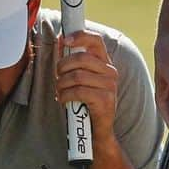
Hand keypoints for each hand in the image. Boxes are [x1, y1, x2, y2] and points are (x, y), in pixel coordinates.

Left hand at [55, 30, 118, 145]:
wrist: (98, 131)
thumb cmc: (86, 102)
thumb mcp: (81, 80)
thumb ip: (72, 61)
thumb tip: (61, 40)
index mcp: (105, 63)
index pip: (96, 41)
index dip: (80, 36)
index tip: (65, 39)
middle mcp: (110, 72)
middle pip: (81, 58)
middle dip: (62, 67)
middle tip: (57, 77)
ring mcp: (109, 86)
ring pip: (76, 76)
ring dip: (61, 84)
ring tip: (59, 91)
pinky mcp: (105, 100)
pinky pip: (78, 91)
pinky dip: (65, 95)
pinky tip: (63, 100)